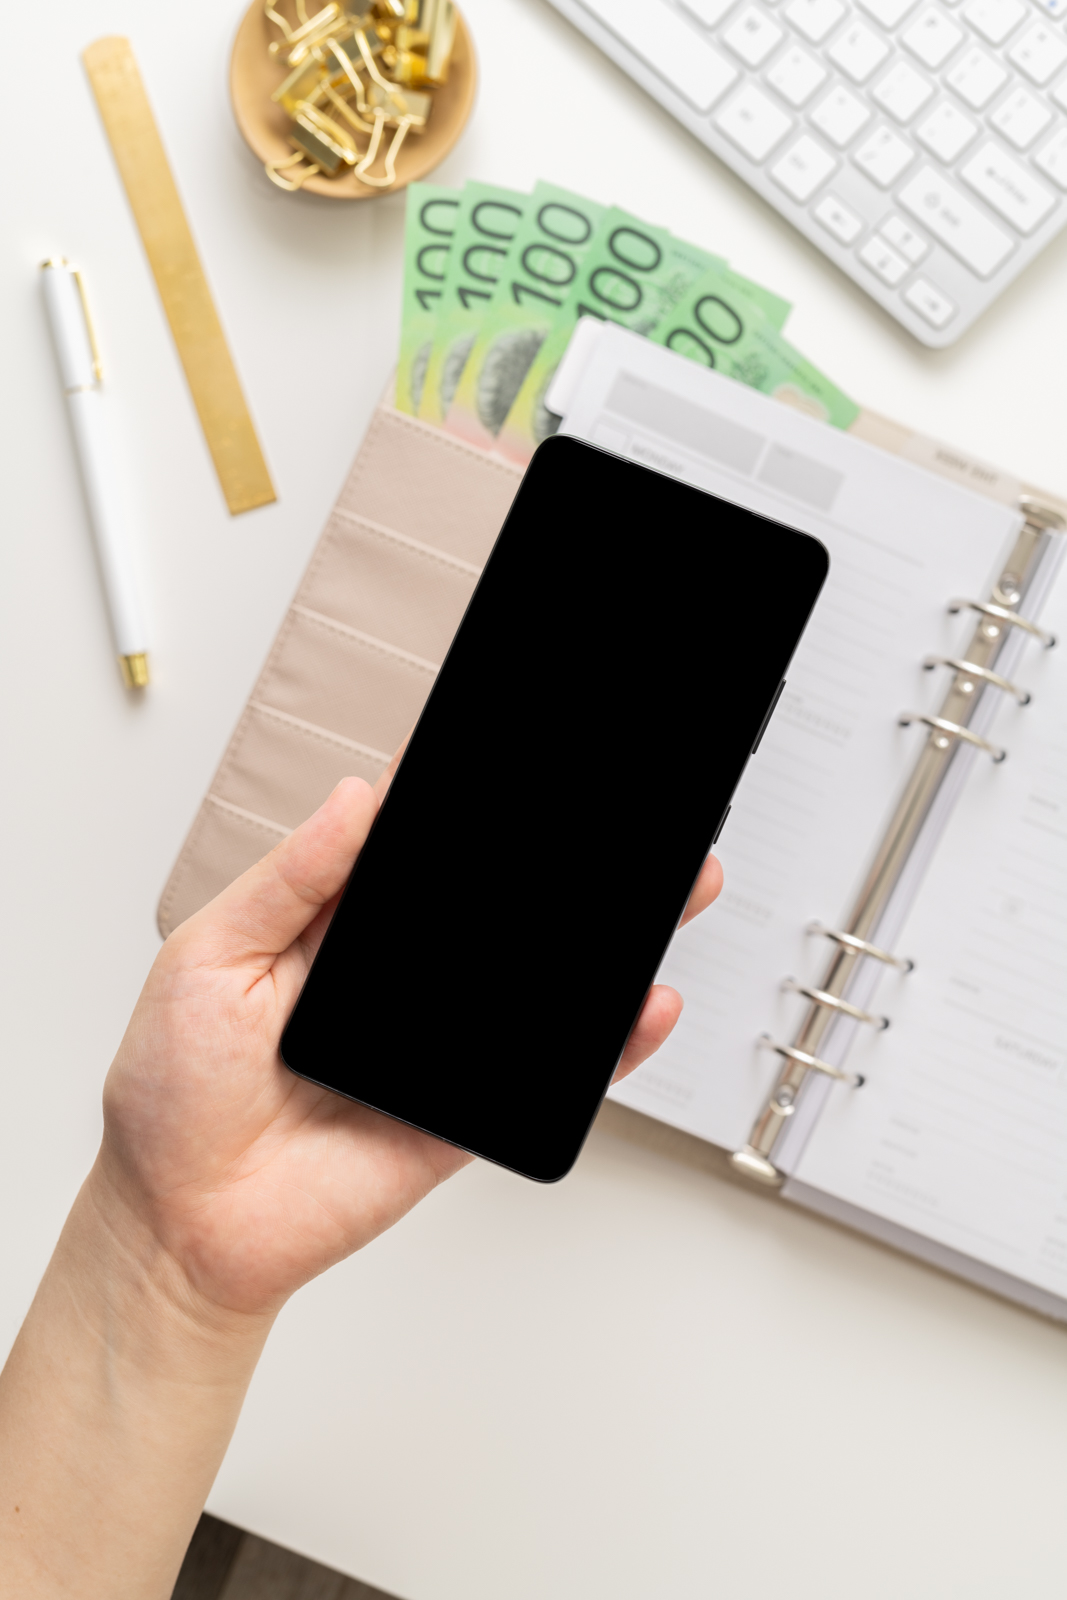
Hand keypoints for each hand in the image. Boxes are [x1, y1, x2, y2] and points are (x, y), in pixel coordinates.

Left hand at [95, 766, 722, 1324]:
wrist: (180, 1223)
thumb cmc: (173, 1093)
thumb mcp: (209, 957)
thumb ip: (289, 880)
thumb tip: (355, 800)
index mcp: (338, 928)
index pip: (422, 854)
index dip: (468, 808)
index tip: (520, 764)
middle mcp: (399, 979)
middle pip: (499, 912)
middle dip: (565, 866)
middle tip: (623, 817)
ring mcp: (438, 1043)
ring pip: (537, 984)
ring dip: (604, 942)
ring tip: (667, 886)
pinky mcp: (464, 1110)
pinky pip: (546, 1073)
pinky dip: (606, 1046)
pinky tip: (643, 1005)